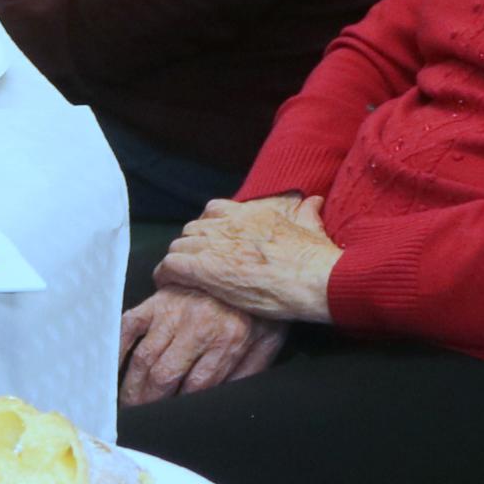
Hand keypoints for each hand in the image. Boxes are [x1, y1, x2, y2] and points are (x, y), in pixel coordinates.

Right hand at [118, 283, 287, 404]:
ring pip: (145, 357)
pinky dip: (117, 347)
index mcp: (228, 341)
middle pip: (164, 376)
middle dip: (148, 402)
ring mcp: (173, 312)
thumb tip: (223, 401)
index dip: (179, 407)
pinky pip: (129, 325)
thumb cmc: (260, 310)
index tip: (168, 419)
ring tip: (126, 403)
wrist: (250, 264)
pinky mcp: (157, 300)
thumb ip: (249, 372)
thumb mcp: (268, 342)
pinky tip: (112, 367)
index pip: (196, 386)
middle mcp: (197, 327)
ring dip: (132, 385)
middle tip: (138, 418)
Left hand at [156, 194, 342, 325]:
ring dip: (178, 260)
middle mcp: (228, 225)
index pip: (215, 210)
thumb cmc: (318, 260)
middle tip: (194, 263)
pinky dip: (166, 274)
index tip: (212, 241)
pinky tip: (167, 283)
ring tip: (179, 276)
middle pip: (193, 229)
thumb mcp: (313, 228)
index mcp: (251, 213)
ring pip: (179, 246)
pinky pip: (171, 265)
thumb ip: (308, 214)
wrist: (316, 279)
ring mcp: (214, 245)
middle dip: (192, 245)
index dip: (209, 227)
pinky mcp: (204, 268)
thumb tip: (314, 201)